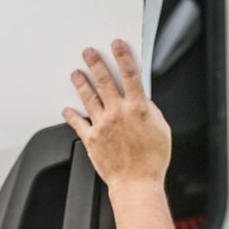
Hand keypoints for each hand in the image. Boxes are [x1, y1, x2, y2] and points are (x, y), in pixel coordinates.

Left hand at [63, 40, 171, 187]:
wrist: (136, 183)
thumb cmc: (151, 161)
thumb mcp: (162, 130)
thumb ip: (152, 111)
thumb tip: (144, 101)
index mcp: (138, 108)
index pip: (130, 75)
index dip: (123, 57)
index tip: (117, 45)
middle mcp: (118, 112)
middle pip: (104, 81)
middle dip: (96, 63)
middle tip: (89, 52)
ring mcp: (103, 124)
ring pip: (89, 97)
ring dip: (81, 82)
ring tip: (76, 73)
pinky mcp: (92, 138)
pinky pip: (78, 123)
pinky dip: (71, 115)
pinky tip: (66, 109)